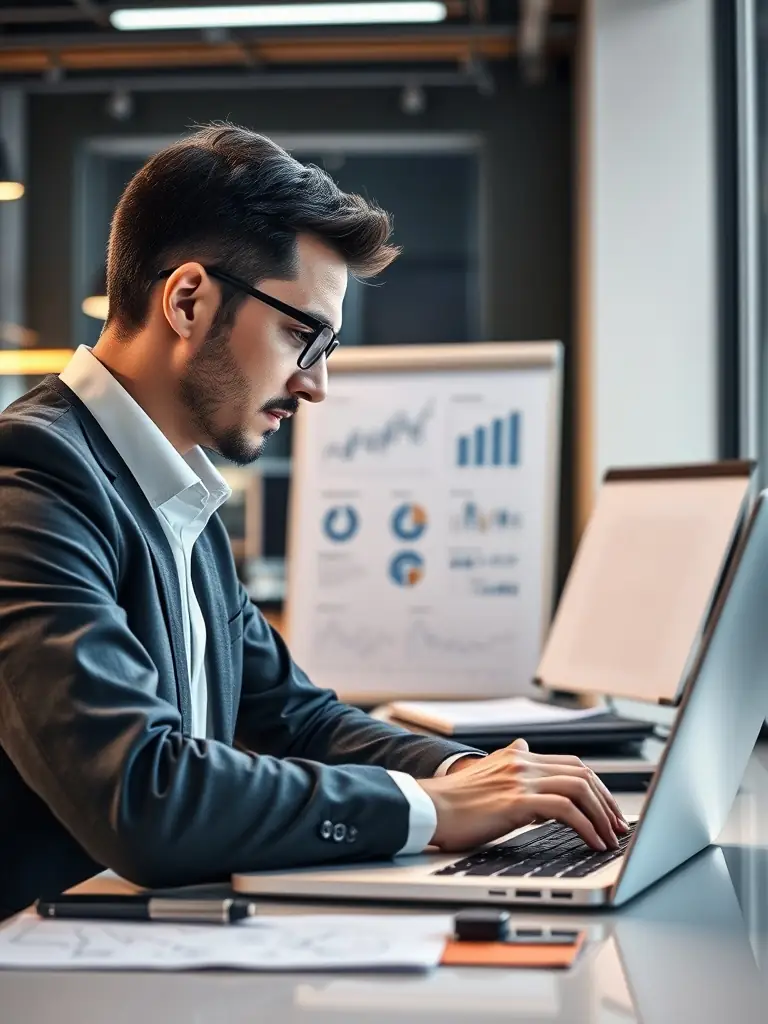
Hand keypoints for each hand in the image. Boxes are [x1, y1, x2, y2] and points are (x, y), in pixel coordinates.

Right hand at [419, 738, 629, 852]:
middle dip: (606, 800)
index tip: (607, 809)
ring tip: (611, 838)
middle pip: (582, 773)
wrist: (429, 807)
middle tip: (618, 825)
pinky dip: (587, 827)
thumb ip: (508, 762)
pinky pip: (565, 809)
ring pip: (579, 788)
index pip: (571, 764)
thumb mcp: (485, 773)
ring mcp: (520, 779)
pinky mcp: (517, 800)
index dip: (595, 786)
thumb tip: (522, 749)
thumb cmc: (453, 801)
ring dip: (602, 815)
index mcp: (518, 757)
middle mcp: (523, 762)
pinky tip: (593, 842)